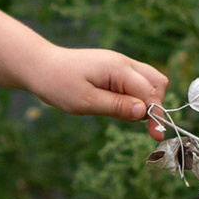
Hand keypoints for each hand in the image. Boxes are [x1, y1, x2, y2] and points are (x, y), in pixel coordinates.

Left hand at [23, 46, 167, 121]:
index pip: (150, 92)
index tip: (156, 136)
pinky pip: (137, 80)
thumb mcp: (86, 102)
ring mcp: (120, 63)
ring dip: (147, 99)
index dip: (156, 115)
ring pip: (150, 80)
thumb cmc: (59, 84)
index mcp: (118, 68)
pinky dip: (137, 95)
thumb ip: (117, 107)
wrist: (41, 66)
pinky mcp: (115, 68)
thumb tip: (144, 112)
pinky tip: (121, 106)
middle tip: (140, 124)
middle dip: (156, 104)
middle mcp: (124, 62)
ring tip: (127, 114)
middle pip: (158, 82)